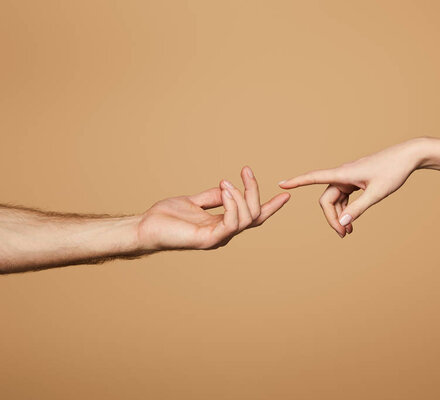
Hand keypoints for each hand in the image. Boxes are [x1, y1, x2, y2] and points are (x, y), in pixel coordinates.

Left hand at [138, 166, 289, 249]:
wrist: (145, 227)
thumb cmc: (166, 216)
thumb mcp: (194, 201)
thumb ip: (212, 197)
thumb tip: (228, 188)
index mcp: (223, 225)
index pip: (253, 216)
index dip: (270, 206)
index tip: (286, 194)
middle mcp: (224, 233)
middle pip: (254, 214)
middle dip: (254, 191)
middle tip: (246, 170)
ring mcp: (218, 238)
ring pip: (246, 218)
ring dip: (241, 196)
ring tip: (227, 181)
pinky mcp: (208, 240)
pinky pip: (231, 223)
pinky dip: (232, 205)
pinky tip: (225, 190)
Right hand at [279, 139, 424, 236]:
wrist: (408, 156)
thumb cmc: (393, 171)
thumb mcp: (377, 193)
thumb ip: (359, 208)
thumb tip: (342, 222)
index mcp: (344, 174)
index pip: (314, 177)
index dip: (297, 182)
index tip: (281, 184)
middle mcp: (343, 174)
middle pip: (327, 199)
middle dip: (331, 217)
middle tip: (343, 235)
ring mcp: (350, 177)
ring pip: (336, 199)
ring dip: (340, 215)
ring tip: (349, 232)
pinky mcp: (356, 180)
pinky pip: (345, 196)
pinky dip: (347, 209)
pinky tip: (352, 220)